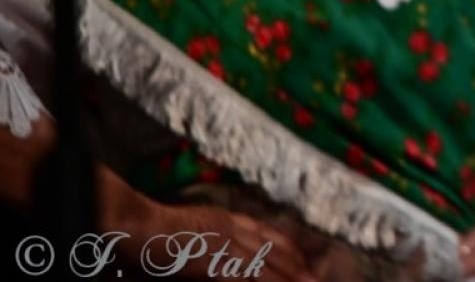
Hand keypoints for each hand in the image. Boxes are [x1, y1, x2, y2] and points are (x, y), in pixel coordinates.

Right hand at [100, 181, 314, 281]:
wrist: (140, 228)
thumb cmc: (157, 229)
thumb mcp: (196, 224)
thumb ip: (217, 233)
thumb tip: (229, 248)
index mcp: (226, 219)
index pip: (266, 233)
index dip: (287, 248)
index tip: (302, 260)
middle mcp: (232, 230)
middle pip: (272, 250)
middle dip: (295, 266)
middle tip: (314, 279)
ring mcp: (226, 246)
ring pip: (266, 264)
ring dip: (289, 277)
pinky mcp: (217, 264)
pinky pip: (248, 277)